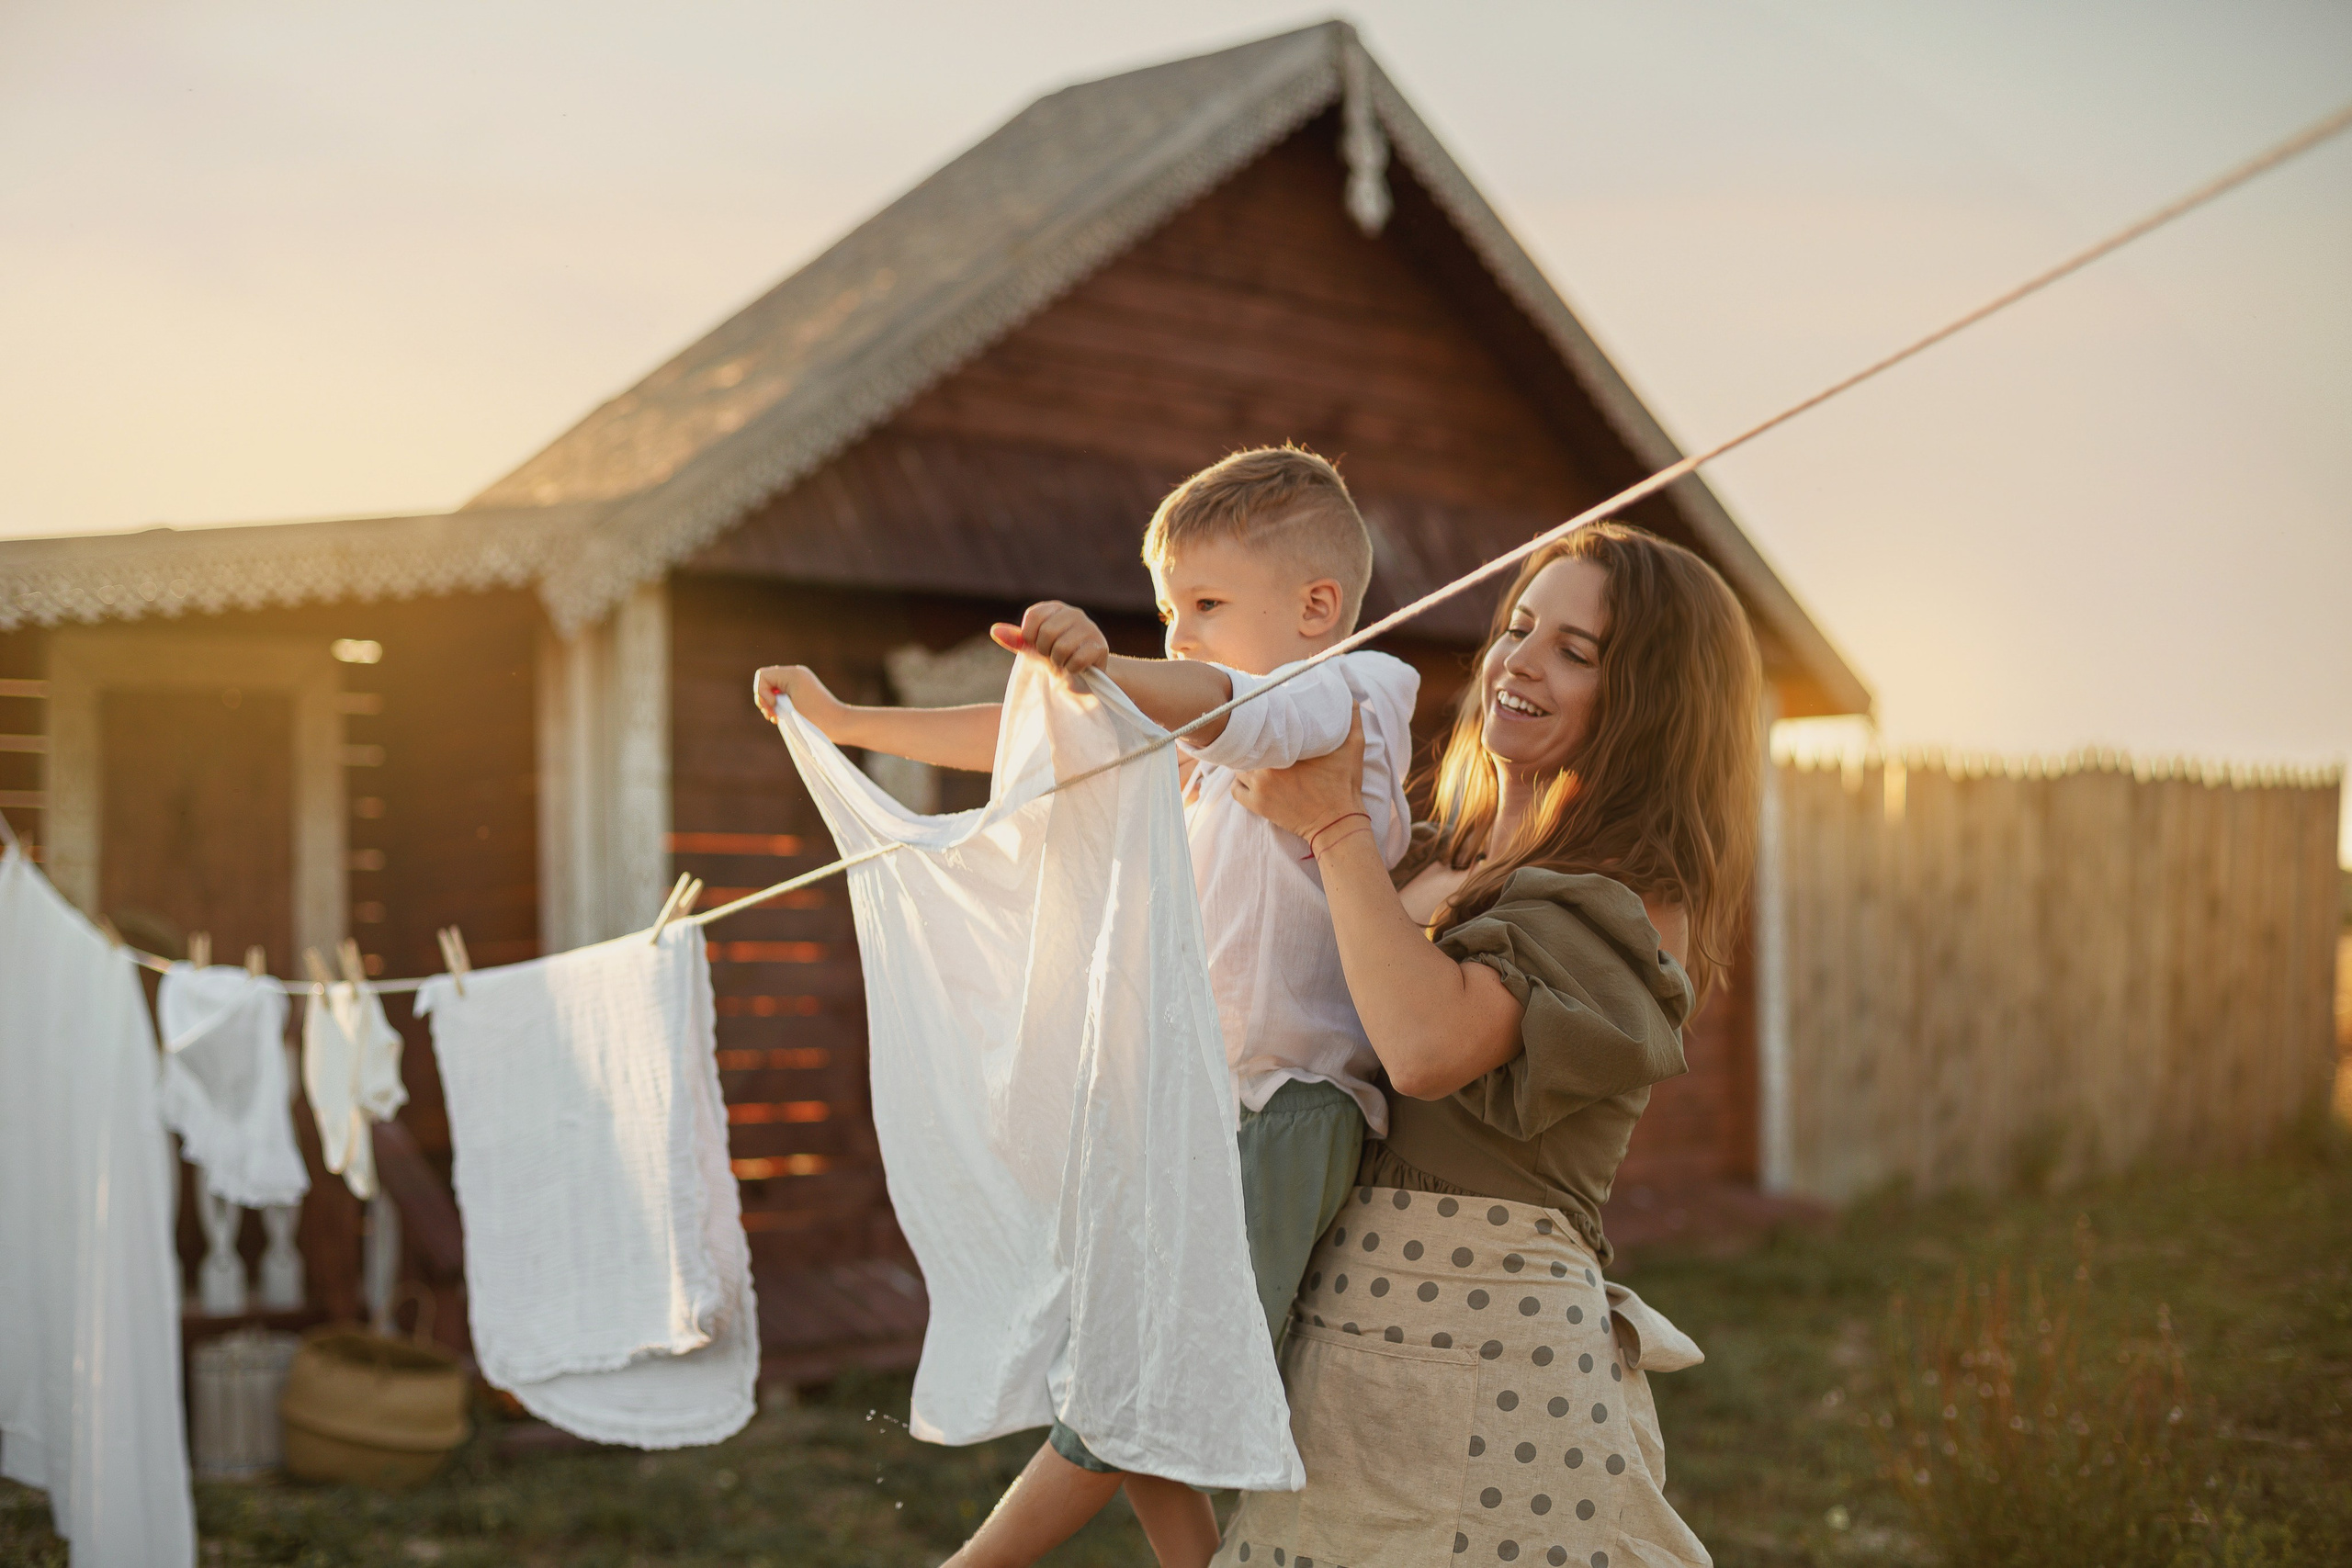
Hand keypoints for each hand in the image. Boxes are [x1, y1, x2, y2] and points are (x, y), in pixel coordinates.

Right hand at [753, 665, 842, 730]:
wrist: (839, 724)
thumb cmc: (816, 718)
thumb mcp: (789, 707)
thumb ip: (773, 697)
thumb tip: (767, 696)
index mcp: (793, 673)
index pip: (762, 676)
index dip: (762, 692)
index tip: (774, 705)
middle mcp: (796, 673)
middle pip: (765, 681)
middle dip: (763, 699)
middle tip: (772, 715)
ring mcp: (799, 681)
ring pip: (771, 689)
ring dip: (769, 704)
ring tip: (775, 718)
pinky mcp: (802, 691)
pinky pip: (781, 693)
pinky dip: (777, 705)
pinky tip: (780, 717)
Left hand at [990, 601, 1106, 685]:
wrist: (1084, 675)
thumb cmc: (1055, 657)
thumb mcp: (1033, 648)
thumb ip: (1016, 639)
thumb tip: (994, 630)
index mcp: (1055, 608)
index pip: (1034, 616)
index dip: (1030, 636)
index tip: (1037, 645)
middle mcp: (1074, 613)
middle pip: (1047, 632)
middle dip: (1045, 651)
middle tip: (1052, 656)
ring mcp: (1089, 628)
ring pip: (1061, 647)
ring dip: (1058, 662)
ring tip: (1064, 661)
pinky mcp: (1099, 646)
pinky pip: (1076, 660)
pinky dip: (1072, 669)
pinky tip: (1076, 667)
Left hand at [1229, 706, 1368, 846]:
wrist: (1337, 822)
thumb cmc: (1344, 785)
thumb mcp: (1353, 747)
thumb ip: (1352, 720)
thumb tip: (1351, 700)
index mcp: (1289, 750)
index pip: (1265, 727)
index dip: (1264, 722)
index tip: (1269, 721)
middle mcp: (1269, 767)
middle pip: (1249, 745)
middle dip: (1255, 741)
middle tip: (1262, 739)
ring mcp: (1260, 787)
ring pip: (1239, 765)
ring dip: (1246, 760)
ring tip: (1257, 757)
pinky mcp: (1257, 805)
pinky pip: (1235, 789)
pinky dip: (1240, 782)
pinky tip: (1251, 778)